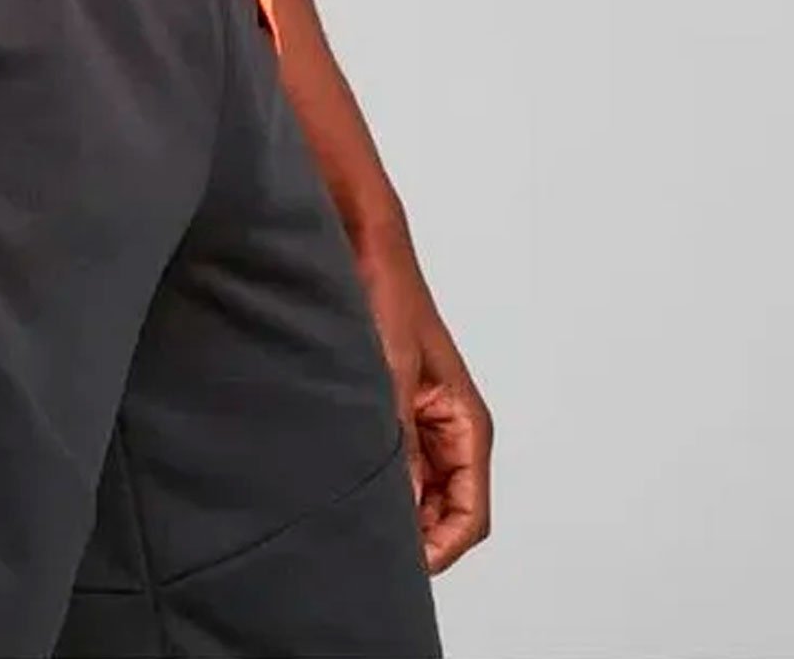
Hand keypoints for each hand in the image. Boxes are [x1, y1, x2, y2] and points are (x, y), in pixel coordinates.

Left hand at [358, 230, 493, 574]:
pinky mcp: (383, 404)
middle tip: (363, 547)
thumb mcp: (391, 369)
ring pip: (413, 487)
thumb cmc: (385, 291)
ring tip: (346, 517)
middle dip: (413, 533)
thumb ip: (397, 437)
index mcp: (463, 421)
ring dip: (390, 504)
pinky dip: (370, 475)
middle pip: (442, 509)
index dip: (440, 547)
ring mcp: (413, 417)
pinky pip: (387, 458)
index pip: (469, 513)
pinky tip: (336, 479)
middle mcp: (443, 426)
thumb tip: (396, 503)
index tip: (402, 565)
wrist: (359, 241)